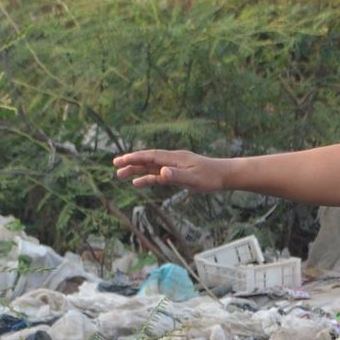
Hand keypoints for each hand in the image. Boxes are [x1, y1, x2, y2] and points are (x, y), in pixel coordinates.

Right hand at [113, 149, 228, 192]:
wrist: (224, 175)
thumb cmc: (211, 177)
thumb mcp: (193, 179)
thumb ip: (176, 176)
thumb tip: (160, 173)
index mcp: (174, 158)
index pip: (150, 156)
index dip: (135, 157)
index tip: (121, 160)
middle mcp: (172, 160)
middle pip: (147, 159)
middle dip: (131, 162)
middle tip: (115, 165)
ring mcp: (173, 166)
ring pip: (150, 167)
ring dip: (136, 170)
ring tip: (120, 175)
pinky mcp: (176, 174)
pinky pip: (157, 175)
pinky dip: (147, 177)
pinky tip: (138, 182)